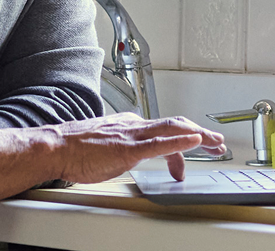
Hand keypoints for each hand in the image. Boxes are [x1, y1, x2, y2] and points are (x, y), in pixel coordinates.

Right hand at [52, 112, 225, 183]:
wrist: (56, 146)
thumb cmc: (75, 148)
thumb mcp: (105, 143)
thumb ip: (121, 143)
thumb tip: (130, 150)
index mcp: (129, 124)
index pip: (164, 129)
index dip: (184, 138)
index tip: (196, 147)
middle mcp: (134, 126)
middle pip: (176, 125)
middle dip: (200, 133)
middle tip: (217, 143)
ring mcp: (131, 136)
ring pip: (173, 131)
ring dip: (198, 136)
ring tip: (215, 142)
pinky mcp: (127, 149)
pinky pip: (159, 144)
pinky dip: (180, 141)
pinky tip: (195, 141)